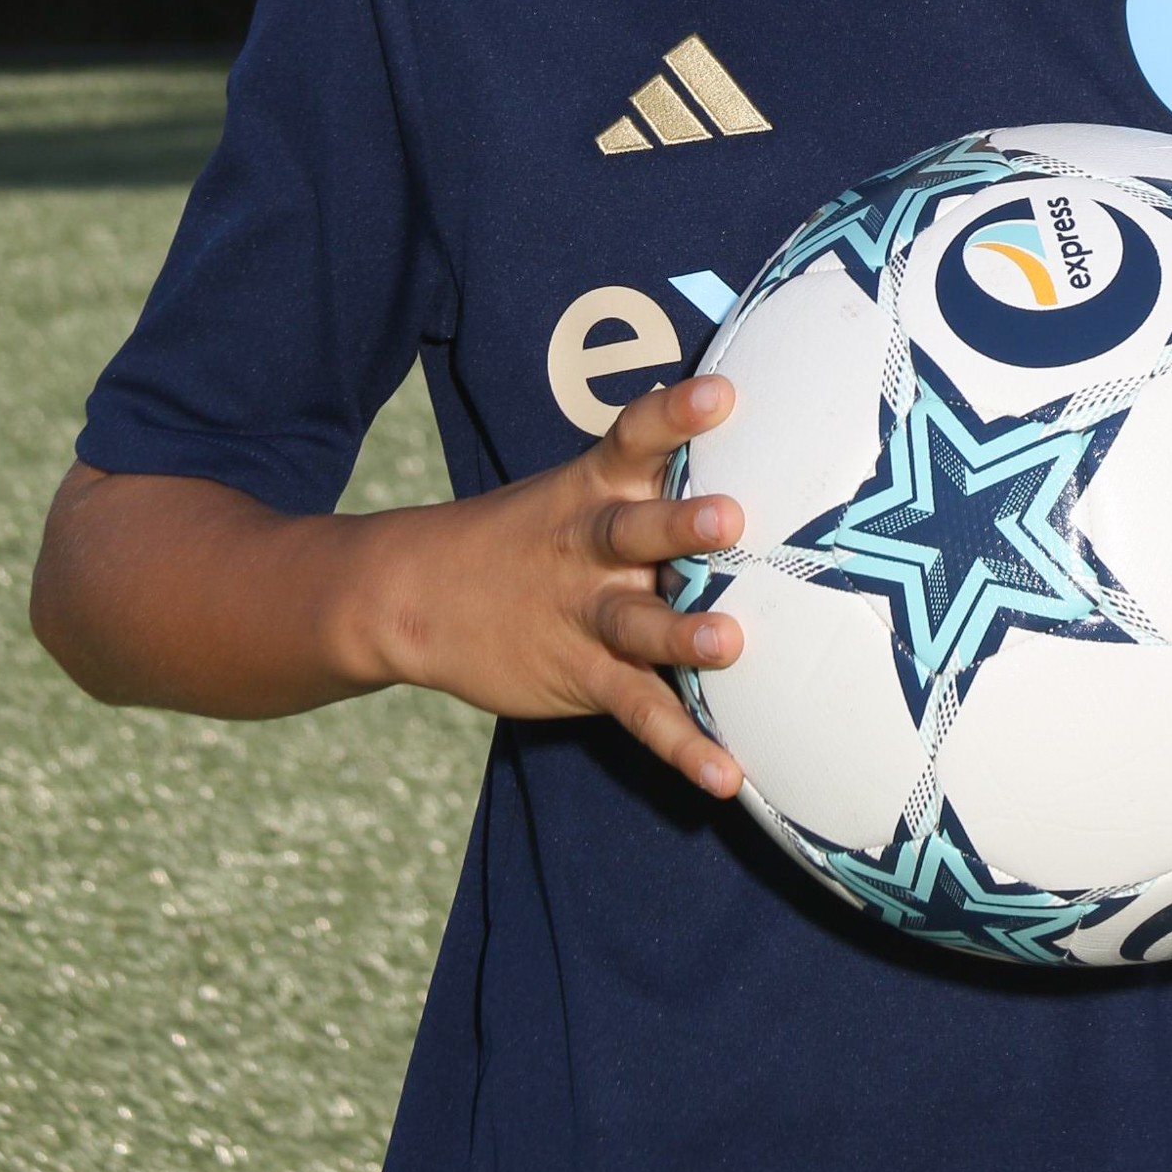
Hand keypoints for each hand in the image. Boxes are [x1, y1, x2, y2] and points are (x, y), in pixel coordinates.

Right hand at [360, 373, 746, 797]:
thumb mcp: (578, 488)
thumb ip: (651, 474)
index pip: (635, 437)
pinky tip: (724, 777)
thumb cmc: (530, 534)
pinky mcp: (583, 676)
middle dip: (681, 526)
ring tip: (726, 644)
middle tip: (728, 520)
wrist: (418, 594)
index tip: (721, 394)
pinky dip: (682, 746)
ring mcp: (586, 614)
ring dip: (681, 636)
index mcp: (595, 488)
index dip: (675, 414)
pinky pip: (638, 711)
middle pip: (636, 530)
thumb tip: (753, 438)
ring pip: (638, 624)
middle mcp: (593, 546)